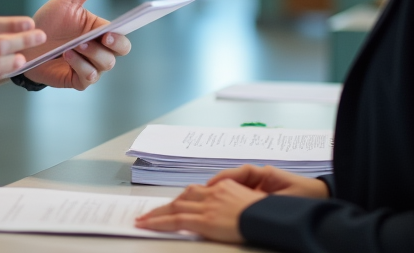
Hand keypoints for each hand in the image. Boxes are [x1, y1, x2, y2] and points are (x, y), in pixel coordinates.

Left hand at [22, 0, 131, 89]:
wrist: (24, 43)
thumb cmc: (48, 21)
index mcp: (100, 30)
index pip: (122, 34)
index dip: (122, 34)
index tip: (113, 31)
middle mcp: (99, 49)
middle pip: (120, 52)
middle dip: (113, 46)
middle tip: (100, 38)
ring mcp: (89, 65)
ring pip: (105, 65)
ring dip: (92, 55)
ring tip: (73, 46)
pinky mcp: (77, 79)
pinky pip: (88, 77)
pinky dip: (80, 66)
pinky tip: (66, 56)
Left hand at [134, 180, 266, 242]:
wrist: (269, 218)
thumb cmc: (264, 215)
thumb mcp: (247, 202)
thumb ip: (231, 202)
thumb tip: (224, 212)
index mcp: (222, 187)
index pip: (195, 192)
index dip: (180, 199)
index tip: (171, 204)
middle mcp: (212, 193)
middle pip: (182, 197)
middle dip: (165, 206)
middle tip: (150, 212)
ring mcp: (207, 206)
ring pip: (175, 207)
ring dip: (157, 213)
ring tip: (144, 220)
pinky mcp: (204, 220)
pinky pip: (176, 220)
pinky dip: (159, 222)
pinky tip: (147, 225)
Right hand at [207, 164, 328, 198]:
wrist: (321, 195)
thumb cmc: (305, 194)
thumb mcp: (285, 200)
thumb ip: (267, 202)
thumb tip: (249, 206)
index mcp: (265, 174)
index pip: (240, 172)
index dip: (224, 178)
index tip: (211, 185)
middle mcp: (259, 177)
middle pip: (232, 179)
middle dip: (216, 186)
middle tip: (200, 194)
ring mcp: (258, 184)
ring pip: (234, 187)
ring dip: (220, 193)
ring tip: (206, 201)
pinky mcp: (259, 193)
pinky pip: (240, 194)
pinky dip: (229, 198)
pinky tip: (221, 207)